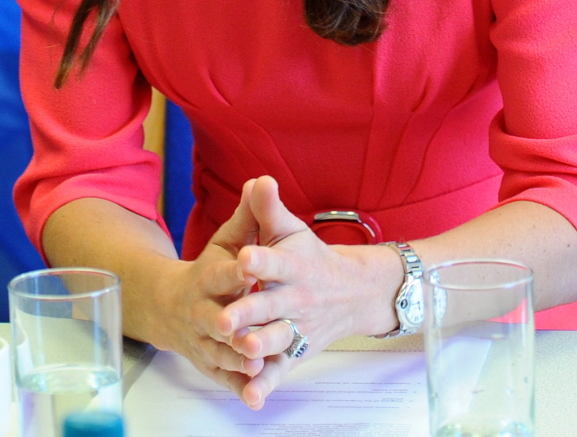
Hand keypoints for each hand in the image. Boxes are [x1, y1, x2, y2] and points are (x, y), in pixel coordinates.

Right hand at [154, 179, 268, 396]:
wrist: (173, 308)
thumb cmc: (211, 270)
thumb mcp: (229, 241)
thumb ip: (248, 215)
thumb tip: (260, 180)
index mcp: (207, 277)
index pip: (220, 273)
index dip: (235, 270)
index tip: (250, 265)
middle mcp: (201, 311)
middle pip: (214, 318)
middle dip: (228, 323)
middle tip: (244, 327)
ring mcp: (204, 341)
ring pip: (218, 352)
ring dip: (235, 358)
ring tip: (256, 361)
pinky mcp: (212, 365)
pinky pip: (225, 378)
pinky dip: (238, 386)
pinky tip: (254, 393)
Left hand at [216, 176, 402, 408]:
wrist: (352, 293)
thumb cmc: (307, 256)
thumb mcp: (289, 230)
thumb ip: (267, 209)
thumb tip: (257, 179)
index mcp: (293, 265)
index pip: (277, 261)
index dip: (262, 260)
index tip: (245, 257)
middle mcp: (296, 298)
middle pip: (270, 306)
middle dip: (248, 312)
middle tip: (224, 318)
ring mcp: (296, 327)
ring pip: (276, 340)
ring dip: (260, 347)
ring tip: (242, 351)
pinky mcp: (293, 352)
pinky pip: (279, 371)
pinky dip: (266, 386)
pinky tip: (250, 396)